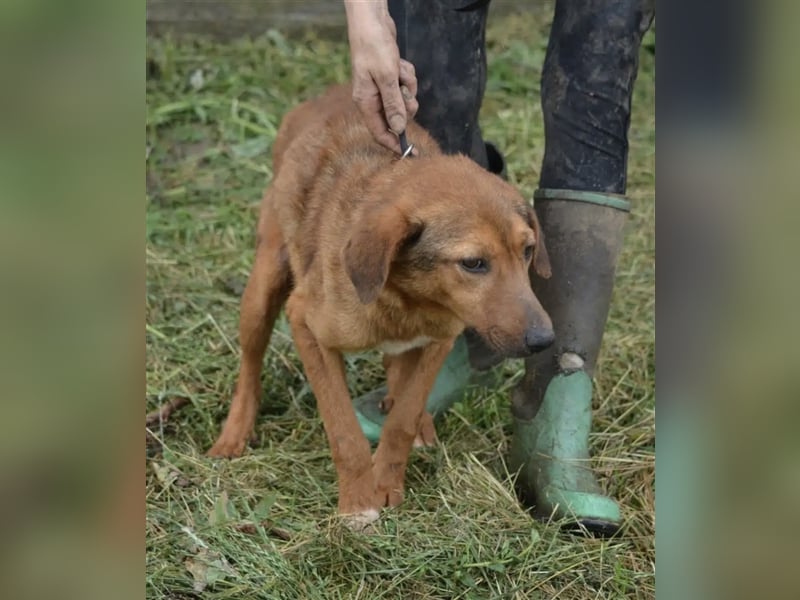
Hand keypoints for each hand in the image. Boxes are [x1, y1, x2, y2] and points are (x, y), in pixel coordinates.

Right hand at [345, 1, 418, 153]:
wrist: (372, 21)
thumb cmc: (374, 47)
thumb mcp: (387, 77)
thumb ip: (393, 104)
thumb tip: (399, 129)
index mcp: (366, 102)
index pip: (380, 132)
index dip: (395, 143)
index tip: (412, 152)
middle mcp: (372, 98)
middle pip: (396, 116)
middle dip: (406, 106)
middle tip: (407, 94)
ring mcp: (381, 87)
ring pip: (403, 99)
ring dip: (408, 86)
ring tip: (400, 70)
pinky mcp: (390, 76)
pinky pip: (405, 84)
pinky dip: (407, 75)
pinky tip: (400, 63)